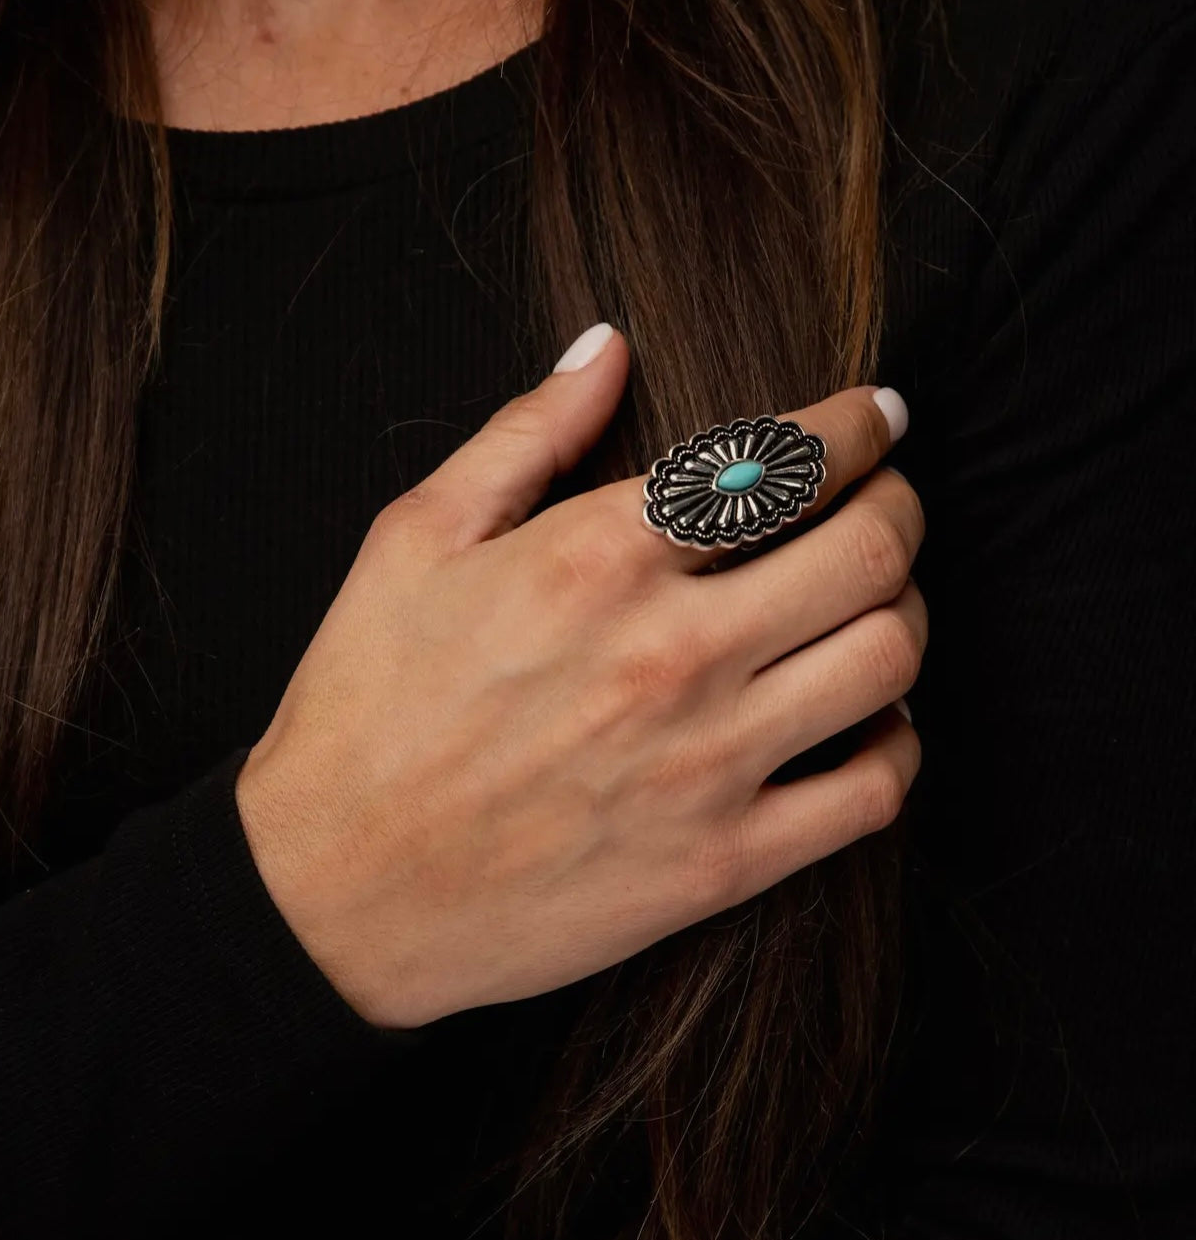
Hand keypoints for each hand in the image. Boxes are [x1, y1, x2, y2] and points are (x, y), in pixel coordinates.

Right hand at [235, 326, 924, 1029]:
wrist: (333, 893)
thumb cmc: (365, 704)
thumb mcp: (415, 538)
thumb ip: (525, 433)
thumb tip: (608, 346)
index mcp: (597, 556)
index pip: (782, 460)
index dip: (860, 423)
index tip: (879, 415)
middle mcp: (669, 652)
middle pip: (868, 549)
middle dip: (901, 502)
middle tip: (888, 495)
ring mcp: (704, 764)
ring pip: (889, 659)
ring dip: (907, 608)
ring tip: (879, 598)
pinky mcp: (721, 863)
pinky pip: (873, 792)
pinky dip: (898, 740)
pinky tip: (868, 716)